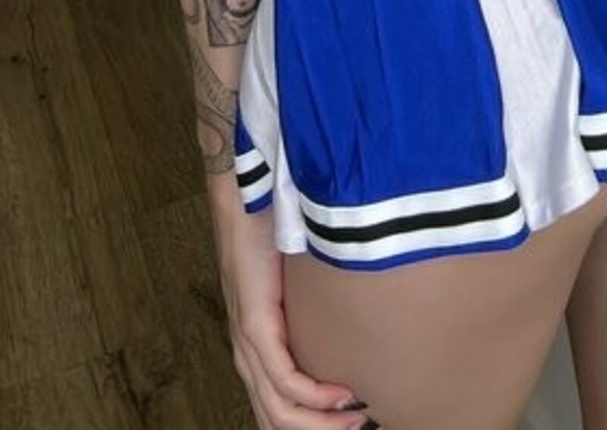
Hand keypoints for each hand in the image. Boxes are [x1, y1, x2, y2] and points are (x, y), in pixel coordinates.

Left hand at [208, 174, 369, 427]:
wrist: (247, 200)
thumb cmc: (272, 234)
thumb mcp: (295, 284)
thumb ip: (310, 308)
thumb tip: (350, 321)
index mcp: (255, 349)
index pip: (275, 409)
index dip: (312, 425)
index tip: (351, 420)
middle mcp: (247, 355)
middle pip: (277, 421)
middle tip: (359, 427)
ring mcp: (248, 345)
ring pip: (279, 412)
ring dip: (320, 425)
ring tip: (355, 420)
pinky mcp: (254, 327)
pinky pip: (283, 380)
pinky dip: (314, 397)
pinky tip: (340, 396)